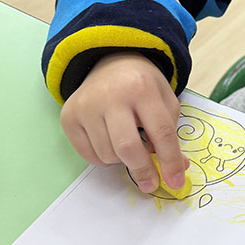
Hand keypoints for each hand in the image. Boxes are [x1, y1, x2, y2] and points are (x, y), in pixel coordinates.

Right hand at [59, 51, 188, 192]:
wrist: (110, 62)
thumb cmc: (142, 85)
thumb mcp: (165, 100)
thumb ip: (171, 134)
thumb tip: (175, 170)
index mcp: (142, 87)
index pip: (160, 132)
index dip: (170, 161)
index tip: (175, 182)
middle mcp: (111, 95)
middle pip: (127, 147)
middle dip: (142, 170)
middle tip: (150, 183)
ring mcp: (86, 106)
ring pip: (108, 155)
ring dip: (122, 161)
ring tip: (128, 143)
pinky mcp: (69, 116)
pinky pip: (89, 155)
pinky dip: (104, 159)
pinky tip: (110, 142)